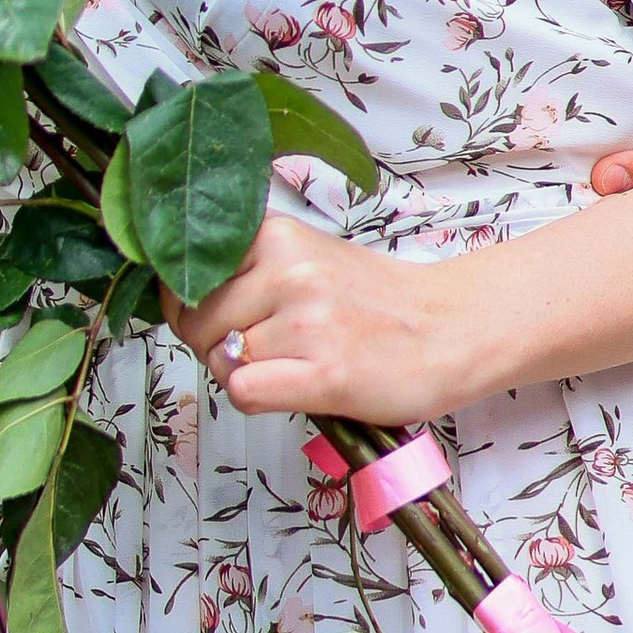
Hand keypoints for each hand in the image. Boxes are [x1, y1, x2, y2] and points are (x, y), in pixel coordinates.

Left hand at [170, 212, 467, 427]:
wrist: (452, 328)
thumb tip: (180, 298)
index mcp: (278, 235)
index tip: (210, 317)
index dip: (191, 304)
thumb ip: (249, 269)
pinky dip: (256, 398)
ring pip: (220, 361)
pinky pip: (244, 390)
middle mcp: (288, 270)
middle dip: (213, 346)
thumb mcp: (307, 257)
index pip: (188, 272)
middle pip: (196, 321)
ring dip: (243, 375)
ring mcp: (306, 322)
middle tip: (263, 352)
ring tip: (291, 367)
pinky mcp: (325, 373)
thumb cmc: (377, 302)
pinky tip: (292, 389)